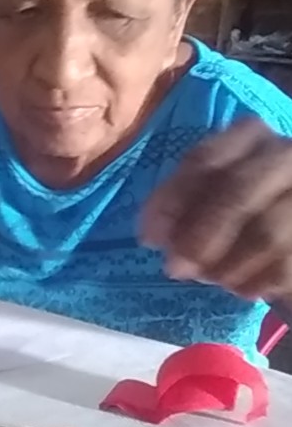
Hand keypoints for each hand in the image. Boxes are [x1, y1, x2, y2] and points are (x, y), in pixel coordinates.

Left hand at [140, 119, 291, 301]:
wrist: (291, 235)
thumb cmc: (243, 213)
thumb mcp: (210, 198)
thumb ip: (182, 207)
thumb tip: (154, 236)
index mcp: (250, 136)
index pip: (204, 159)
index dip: (171, 201)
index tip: (149, 239)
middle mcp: (285, 154)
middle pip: (237, 191)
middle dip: (200, 238)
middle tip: (176, 269)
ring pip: (265, 233)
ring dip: (227, 266)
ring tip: (213, 280)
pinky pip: (285, 265)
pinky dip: (256, 283)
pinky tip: (243, 289)